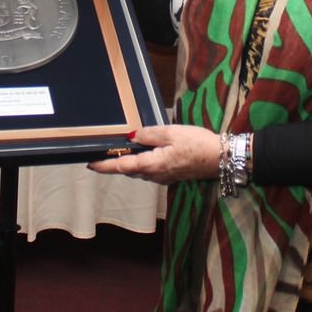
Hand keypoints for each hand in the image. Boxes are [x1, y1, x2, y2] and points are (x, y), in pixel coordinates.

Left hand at [87, 124, 220, 183]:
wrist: (221, 159)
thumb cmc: (197, 144)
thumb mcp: (171, 133)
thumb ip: (149, 135)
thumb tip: (132, 137)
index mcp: (151, 164)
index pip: (121, 166)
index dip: (104, 165)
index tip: (90, 164)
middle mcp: (155, 175)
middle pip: (129, 169)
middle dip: (117, 162)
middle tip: (106, 151)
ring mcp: (164, 178)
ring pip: (140, 171)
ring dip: (131, 162)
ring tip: (125, 149)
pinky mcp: (172, 176)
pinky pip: (152, 171)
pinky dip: (144, 163)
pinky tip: (149, 152)